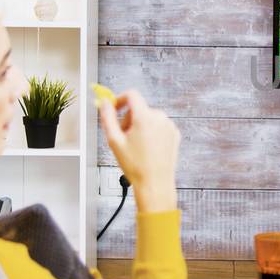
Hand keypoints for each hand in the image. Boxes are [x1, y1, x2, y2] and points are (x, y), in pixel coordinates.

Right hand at [98, 90, 179, 210]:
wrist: (155, 183)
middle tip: (123, 138)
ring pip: (149, 117)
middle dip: (128, 119)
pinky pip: (159, 126)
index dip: (120, 99)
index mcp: (145, 117)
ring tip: (136, 146)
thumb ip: (107, 117)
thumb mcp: (114, 141)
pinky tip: (147, 148)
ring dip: (139, 126)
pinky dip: (151, 132)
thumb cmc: (136, 166)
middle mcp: (160, 118)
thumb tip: (105, 103)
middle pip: (139, 108)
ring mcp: (169, 126)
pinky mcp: (174, 134)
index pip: (132, 95)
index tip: (114, 108)